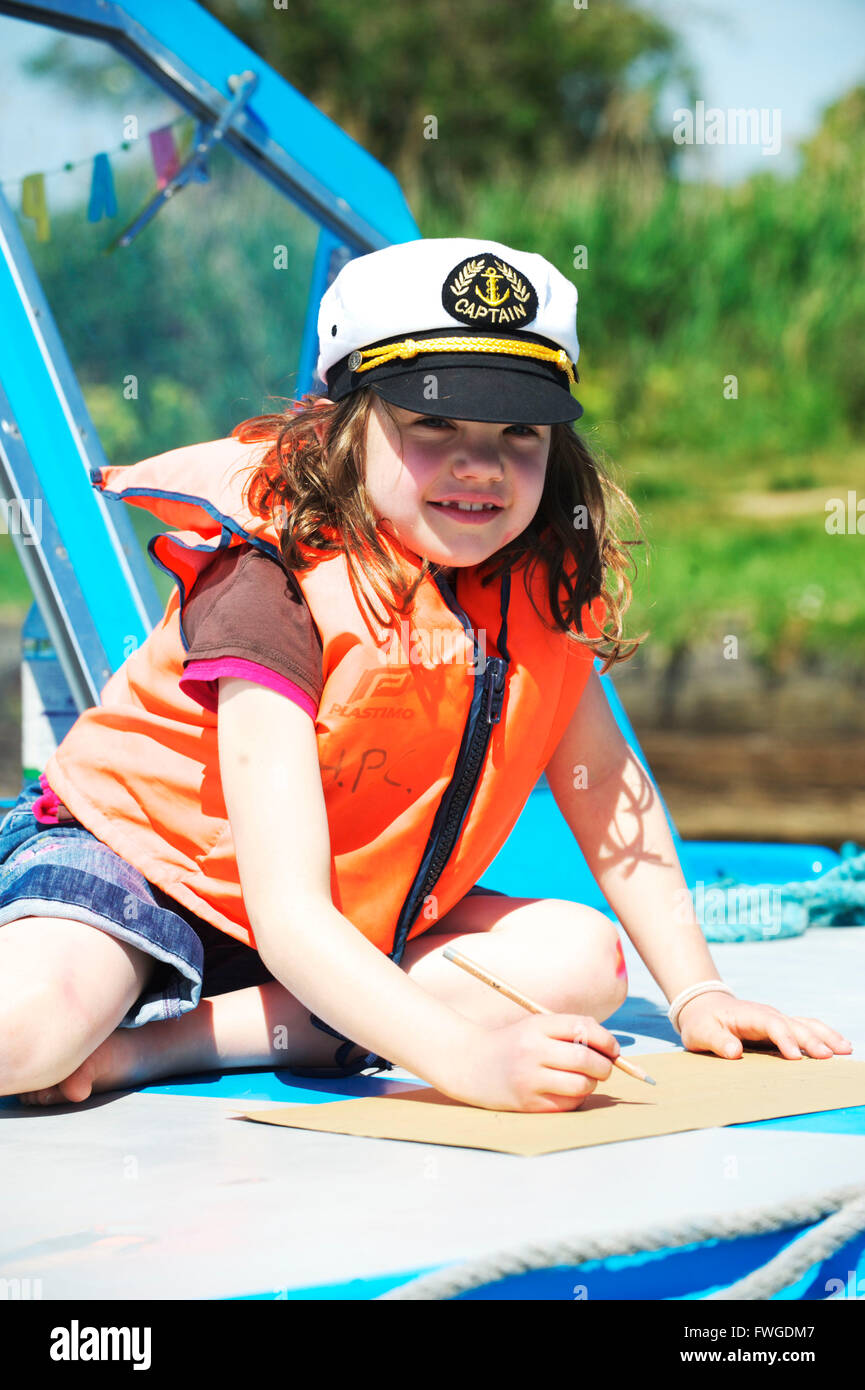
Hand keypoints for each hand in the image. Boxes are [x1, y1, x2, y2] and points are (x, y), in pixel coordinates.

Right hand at [437, 1013, 620, 1111]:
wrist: (472, 1064)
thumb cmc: (513, 1044)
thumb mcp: (536, 1027)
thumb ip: (570, 1032)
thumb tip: (611, 1050)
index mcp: (537, 1026)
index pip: (582, 1028)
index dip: (606, 1039)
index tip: (613, 1049)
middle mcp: (533, 1051)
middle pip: (586, 1059)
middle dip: (605, 1065)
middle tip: (605, 1068)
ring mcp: (530, 1079)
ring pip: (581, 1085)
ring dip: (591, 1083)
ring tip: (584, 1079)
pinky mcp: (529, 1103)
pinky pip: (568, 1104)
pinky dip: (577, 1098)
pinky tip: (569, 1091)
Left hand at [677, 992, 853, 1060]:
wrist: (704, 1007)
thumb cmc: (702, 1023)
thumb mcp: (700, 1033)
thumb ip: (716, 1040)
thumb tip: (733, 1051)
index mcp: (749, 1015)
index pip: (771, 1024)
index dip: (784, 1039)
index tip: (794, 1056)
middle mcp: (768, 1015)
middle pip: (794, 1025)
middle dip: (811, 1040)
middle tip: (828, 1057)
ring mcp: (777, 1020)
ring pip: (805, 1025)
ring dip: (825, 1036)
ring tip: (845, 1050)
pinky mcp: (781, 1028)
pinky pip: (806, 1028)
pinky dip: (823, 1036)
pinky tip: (840, 1046)